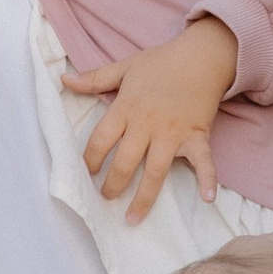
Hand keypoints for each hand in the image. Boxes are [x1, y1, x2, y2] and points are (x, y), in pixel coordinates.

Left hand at [62, 17, 237, 223]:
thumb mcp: (125, 66)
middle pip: (125, 162)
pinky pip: (204, 161)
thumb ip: (95, 78)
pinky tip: (208, 199)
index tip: (86, 173)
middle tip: (105, 198)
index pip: (101, 139)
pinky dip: (208, 179)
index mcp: (127, 107)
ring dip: (144, 197)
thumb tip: (64, 79)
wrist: (201, 55)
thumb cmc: (162, 62)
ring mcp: (173, 132)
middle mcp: (148, 124)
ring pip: (155, 171)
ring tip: (132, 218)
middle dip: (112, 184)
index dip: (90, 159)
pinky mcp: (197, 136)